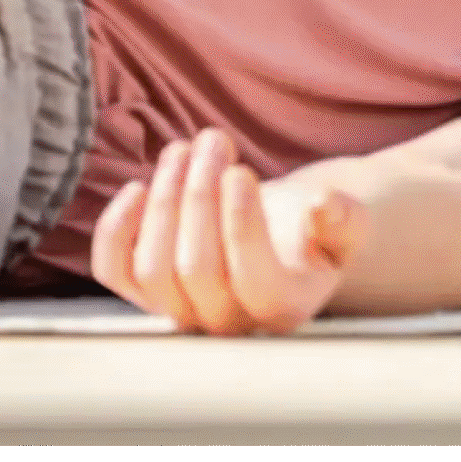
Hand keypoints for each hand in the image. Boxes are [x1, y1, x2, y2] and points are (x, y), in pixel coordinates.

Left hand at [90, 127, 366, 334]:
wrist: (278, 241)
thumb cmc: (312, 230)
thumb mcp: (345, 225)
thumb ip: (345, 219)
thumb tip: (322, 206)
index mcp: (283, 308)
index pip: (254, 282)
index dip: (241, 226)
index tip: (241, 171)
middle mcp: (227, 321)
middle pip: (195, 270)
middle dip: (199, 194)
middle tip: (214, 139)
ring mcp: (181, 309)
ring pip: (153, 270)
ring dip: (164, 198)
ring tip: (185, 149)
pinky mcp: (145, 290)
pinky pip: (114, 273)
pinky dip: (115, 230)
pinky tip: (137, 187)